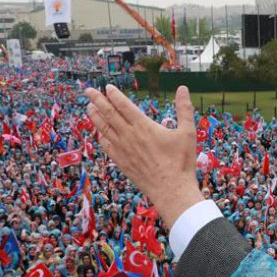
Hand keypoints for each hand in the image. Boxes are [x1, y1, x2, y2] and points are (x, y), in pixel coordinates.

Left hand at [86, 85, 202, 228]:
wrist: (171, 189)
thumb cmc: (181, 161)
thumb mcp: (187, 132)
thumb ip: (184, 108)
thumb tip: (183, 88)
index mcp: (144, 126)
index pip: (123, 105)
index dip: (114, 95)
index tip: (107, 87)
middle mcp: (129, 136)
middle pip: (109, 114)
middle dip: (97, 100)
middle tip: (88, 91)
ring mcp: (123, 150)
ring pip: (104, 129)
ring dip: (95, 116)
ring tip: (88, 107)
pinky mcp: (122, 162)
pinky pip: (107, 146)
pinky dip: (101, 137)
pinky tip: (99, 133)